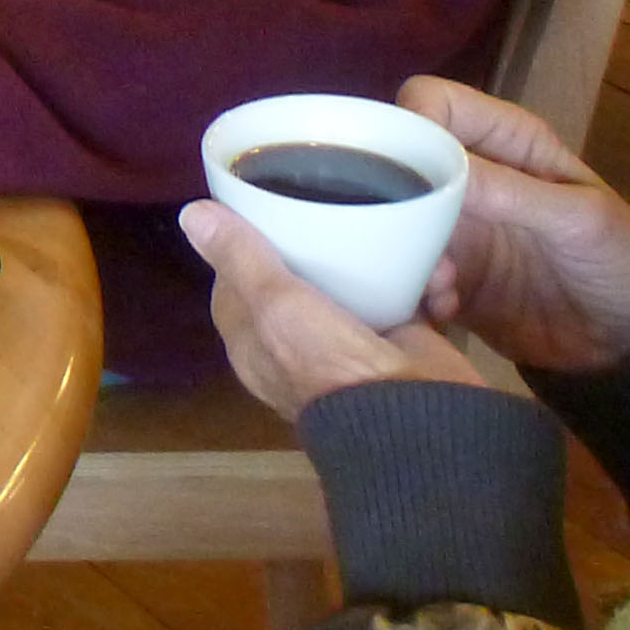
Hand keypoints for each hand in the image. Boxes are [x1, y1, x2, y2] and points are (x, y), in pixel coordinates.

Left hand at [180, 199, 495, 415]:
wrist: (415, 425)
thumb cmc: (328, 364)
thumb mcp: (276, 306)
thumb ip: (240, 259)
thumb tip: (190, 212)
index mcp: (256, 344)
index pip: (238, 280)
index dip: (248, 242)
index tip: (268, 204)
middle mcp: (297, 346)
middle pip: (302, 274)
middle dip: (330, 240)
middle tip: (345, 205)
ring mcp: (350, 345)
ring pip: (361, 282)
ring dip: (388, 261)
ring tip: (404, 241)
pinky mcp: (400, 345)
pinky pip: (407, 301)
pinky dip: (425, 288)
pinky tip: (438, 281)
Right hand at [394, 75, 629, 375]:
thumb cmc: (625, 258)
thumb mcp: (579, 219)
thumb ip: (510, 192)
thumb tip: (432, 167)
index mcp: (504, 140)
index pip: (434, 103)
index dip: (411, 124)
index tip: (404, 169)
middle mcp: (470, 177)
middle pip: (400, 162)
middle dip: (393, 199)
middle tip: (405, 237)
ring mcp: (458, 230)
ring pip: (395, 222)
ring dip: (402, 252)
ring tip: (439, 283)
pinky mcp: (452, 279)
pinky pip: (410, 276)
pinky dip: (416, 291)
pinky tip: (445, 310)